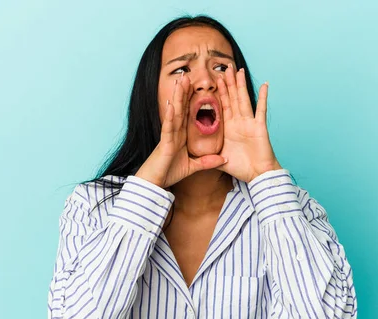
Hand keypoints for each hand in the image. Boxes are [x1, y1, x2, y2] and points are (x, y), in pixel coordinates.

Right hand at [135, 73, 227, 187]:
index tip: (195, 86)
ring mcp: (168, 136)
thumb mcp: (192, 167)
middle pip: (181, 109)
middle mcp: (174, 132)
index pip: (187, 114)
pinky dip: (170, 116)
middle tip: (187, 76)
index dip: (191, 100)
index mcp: (180, 136)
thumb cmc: (168, 173)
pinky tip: (172, 105)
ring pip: (174, 113)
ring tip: (180, 82)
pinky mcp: (164, 144)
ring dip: (177, 97)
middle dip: (184, 93)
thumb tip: (223, 159)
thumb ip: (206, 162)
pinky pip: (168, 128)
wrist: (154, 183)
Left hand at [216, 64, 281, 182]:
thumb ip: (209, 156)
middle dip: (229, 82)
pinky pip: (261, 110)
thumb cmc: (241, 168)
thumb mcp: (220, 159)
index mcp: (229, 128)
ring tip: (238, 70)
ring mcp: (250, 123)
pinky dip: (263, 97)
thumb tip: (196, 156)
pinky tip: (264, 85)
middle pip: (232, 98)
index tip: (214, 80)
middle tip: (225, 67)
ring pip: (243, 99)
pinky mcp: (259, 127)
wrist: (258, 176)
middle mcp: (239, 122)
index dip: (218, 93)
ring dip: (241, 85)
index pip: (222, 106)